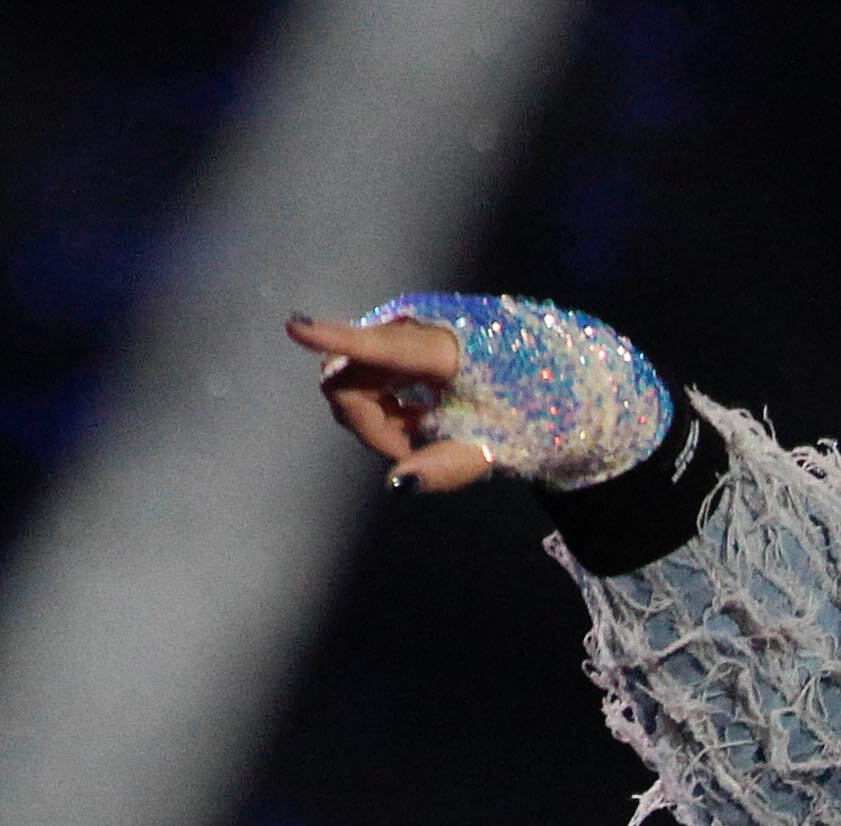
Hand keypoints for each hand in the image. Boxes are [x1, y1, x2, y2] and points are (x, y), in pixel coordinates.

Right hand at [288, 313, 504, 491]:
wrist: (546, 380)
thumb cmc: (523, 411)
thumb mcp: (490, 447)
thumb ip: (445, 467)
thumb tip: (397, 484)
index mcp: (445, 350)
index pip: (382, 347)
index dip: (335, 338)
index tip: (295, 325)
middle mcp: (415, 328)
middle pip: (350, 376)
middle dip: (365, 423)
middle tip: (407, 451)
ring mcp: (401, 329)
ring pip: (350, 378)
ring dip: (373, 418)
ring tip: (416, 433)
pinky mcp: (395, 337)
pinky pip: (364, 373)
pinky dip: (381, 406)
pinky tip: (413, 418)